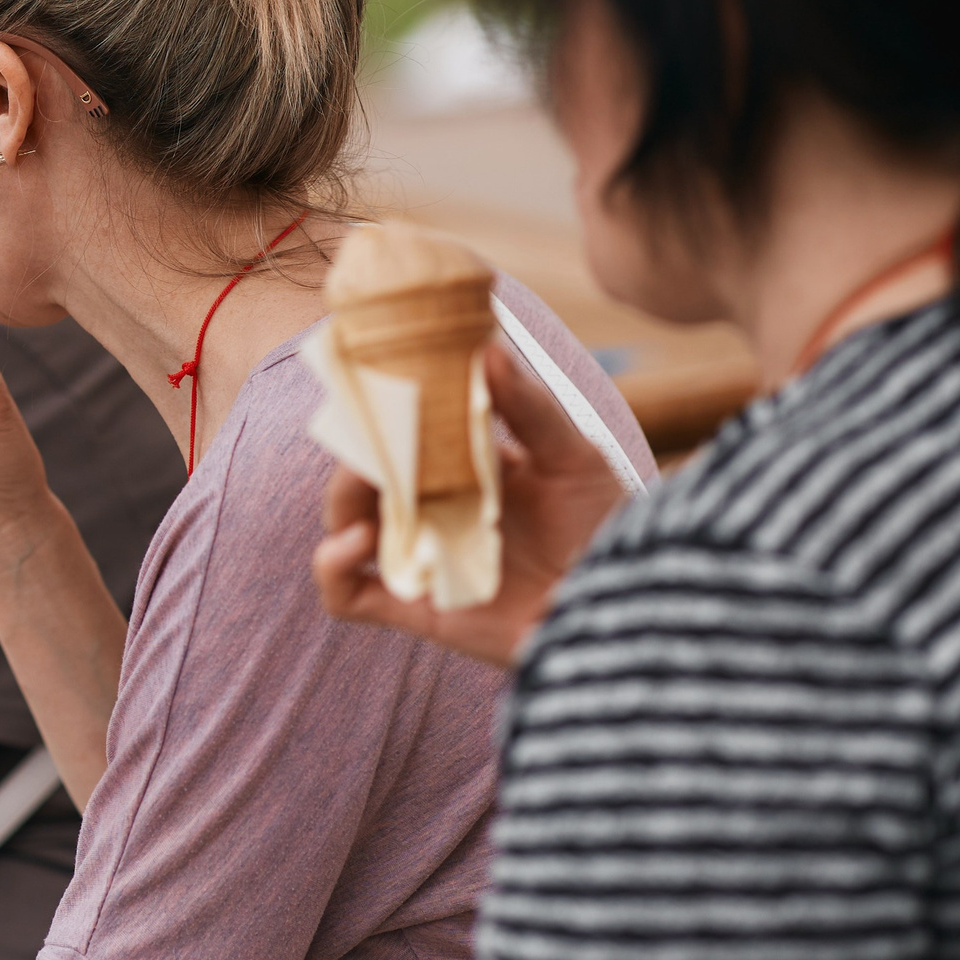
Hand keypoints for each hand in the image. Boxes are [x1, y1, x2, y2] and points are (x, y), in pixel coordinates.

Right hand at [314, 340, 636, 666]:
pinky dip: (332, 565)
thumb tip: (485, 347)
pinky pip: (345, 593)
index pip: (404, 432)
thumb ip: (528, 407)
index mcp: (463, 468)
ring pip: (344, 523)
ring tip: (365, 480)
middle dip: (357, 451)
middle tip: (367, 431)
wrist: (626, 611)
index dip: (381, 409)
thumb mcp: (574, 458)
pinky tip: (358, 540)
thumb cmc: (605, 532)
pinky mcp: (413, 610)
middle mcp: (432, 511)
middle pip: (364, 475)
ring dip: (342, 498)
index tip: (375, 381)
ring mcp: (419, 559)